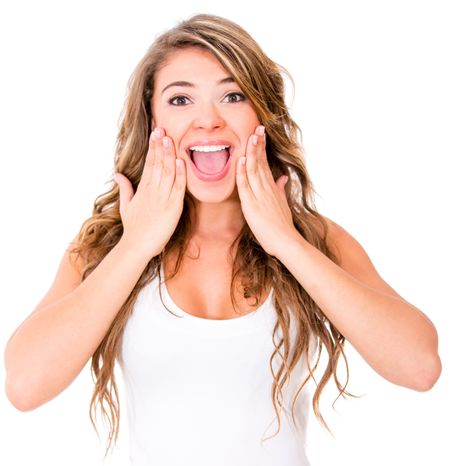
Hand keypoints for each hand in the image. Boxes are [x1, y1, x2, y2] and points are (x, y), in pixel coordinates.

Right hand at [114, 127, 185, 258]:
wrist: (137, 246)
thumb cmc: (133, 228)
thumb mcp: (126, 205)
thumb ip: (124, 188)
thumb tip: (118, 174)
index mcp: (143, 189)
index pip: (149, 163)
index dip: (152, 147)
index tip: (155, 132)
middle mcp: (153, 190)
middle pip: (157, 163)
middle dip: (159, 145)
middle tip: (161, 128)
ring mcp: (163, 198)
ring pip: (167, 172)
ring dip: (169, 154)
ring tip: (169, 138)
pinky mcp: (173, 208)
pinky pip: (178, 188)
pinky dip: (180, 174)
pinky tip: (181, 161)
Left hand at [236, 125, 296, 257]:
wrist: (286, 241)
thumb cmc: (283, 226)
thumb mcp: (282, 204)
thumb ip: (280, 189)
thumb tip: (282, 178)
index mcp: (272, 187)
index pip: (265, 163)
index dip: (262, 148)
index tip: (260, 134)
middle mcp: (266, 188)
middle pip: (261, 162)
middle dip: (258, 144)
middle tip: (258, 127)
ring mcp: (260, 195)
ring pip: (254, 170)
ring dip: (252, 152)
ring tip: (251, 136)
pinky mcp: (253, 205)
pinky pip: (246, 186)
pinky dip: (243, 172)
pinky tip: (241, 160)